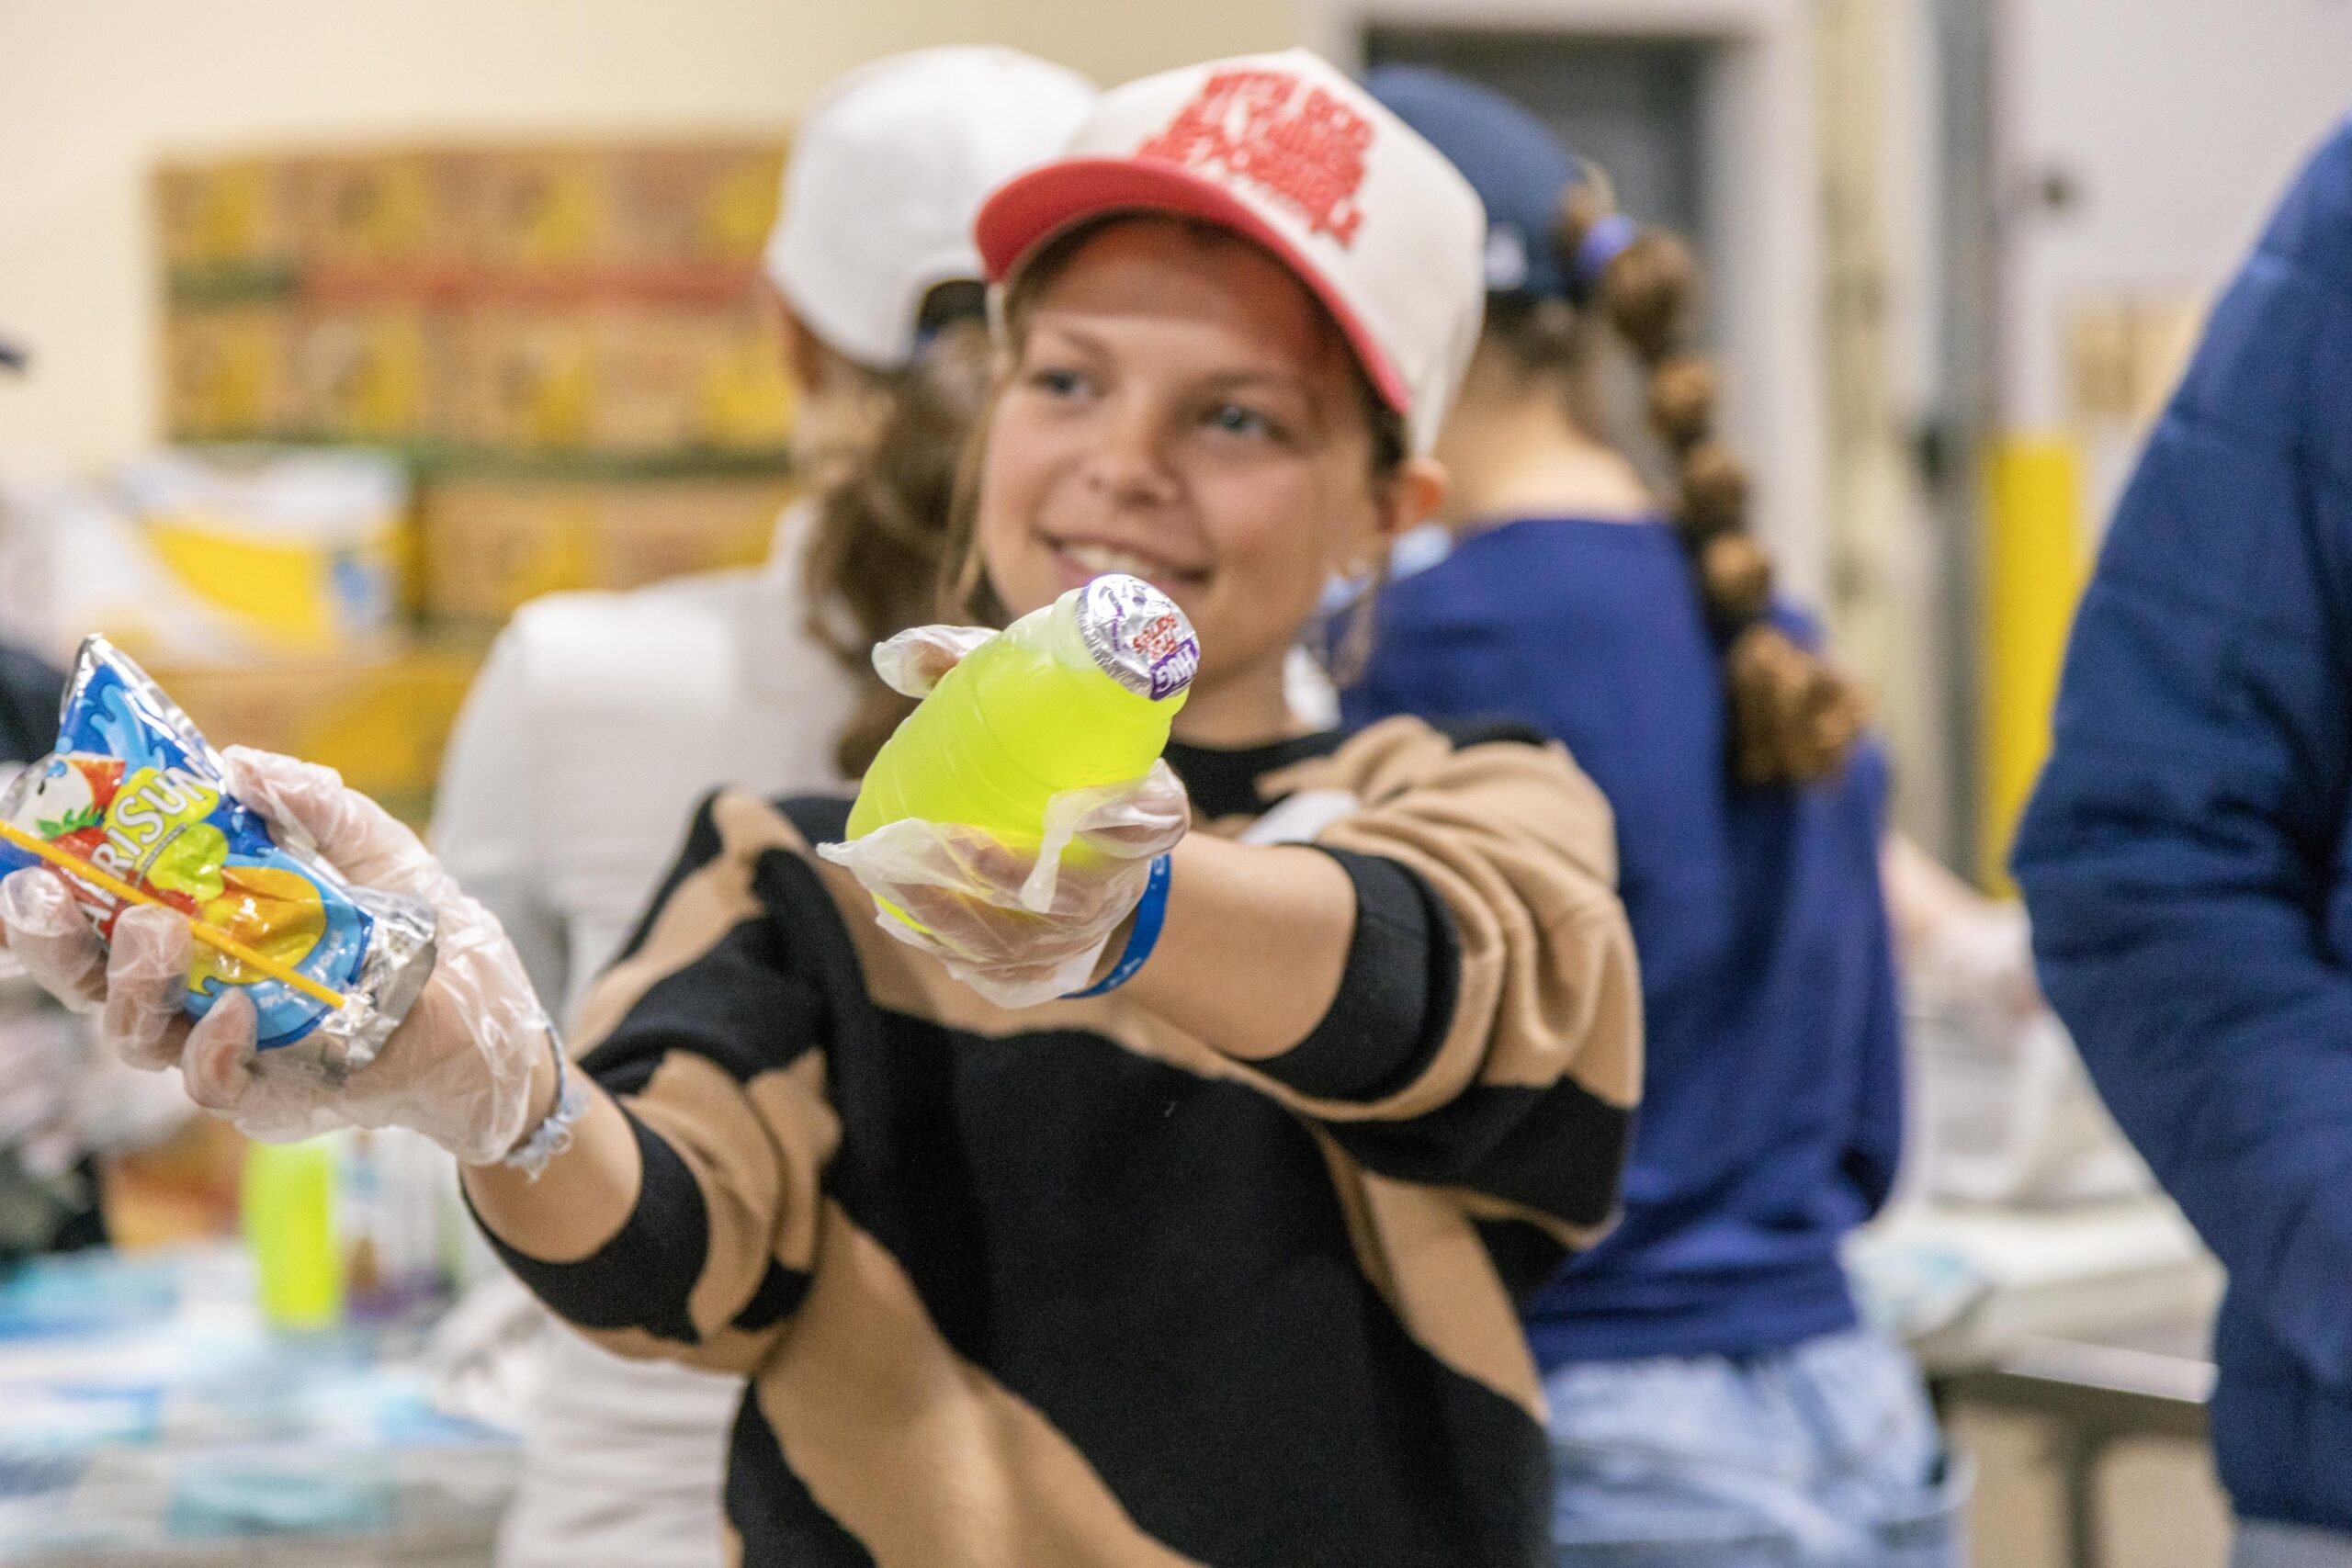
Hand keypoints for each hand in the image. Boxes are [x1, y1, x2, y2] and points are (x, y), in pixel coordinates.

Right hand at [0, 747, 552, 1166]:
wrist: (495, 1028)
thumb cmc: (428, 944)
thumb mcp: (380, 854)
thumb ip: (317, 807)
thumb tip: (243, 765)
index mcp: (206, 934)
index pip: (105, 915)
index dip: (55, 891)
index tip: (30, 848)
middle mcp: (199, 996)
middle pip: (92, 981)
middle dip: (53, 941)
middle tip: (49, 895)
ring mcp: (231, 1052)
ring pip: (137, 1034)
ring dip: (132, 982)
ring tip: (156, 932)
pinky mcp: (273, 1098)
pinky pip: (216, 1084)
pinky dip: (214, 1047)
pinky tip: (238, 1008)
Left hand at [826, 621, 1190, 1007]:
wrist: (1088, 860)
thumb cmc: (1057, 769)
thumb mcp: (1043, 712)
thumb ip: (977, 669)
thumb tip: (898, 656)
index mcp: (1144, 816)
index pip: (1157, 824)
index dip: (1128, 824)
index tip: (1082, 810)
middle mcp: (1119, 885)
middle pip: (1075, 900)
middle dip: (1008, 878)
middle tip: (945, 840)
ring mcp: (1081, 936)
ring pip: (1022, 944)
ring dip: (956, 916)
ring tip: (892, 875)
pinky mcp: (1044, 970)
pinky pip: (998, 974)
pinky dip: (948, 947)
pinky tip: (899, 914)